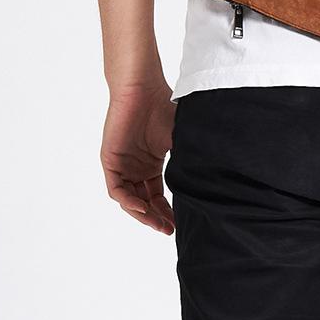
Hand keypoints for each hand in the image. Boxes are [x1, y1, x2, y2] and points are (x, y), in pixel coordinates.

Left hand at [101, 81, 175, 233]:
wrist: (143, 90)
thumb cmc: (163, 108)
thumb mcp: (180, 140)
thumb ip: (187, 160)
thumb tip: (209, 181)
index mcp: (151, 163)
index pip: (157, 194)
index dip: (166, 211)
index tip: (176, 224)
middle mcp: (136, 167)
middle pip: (143, 201)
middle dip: (155, 218)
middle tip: (168, 229)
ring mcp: (122, 165)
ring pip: (129, 200)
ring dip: (142, 214)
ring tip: (157, 224)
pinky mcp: (110, 161)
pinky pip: (117, 189)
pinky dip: (128, 201)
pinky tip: (142, 207)